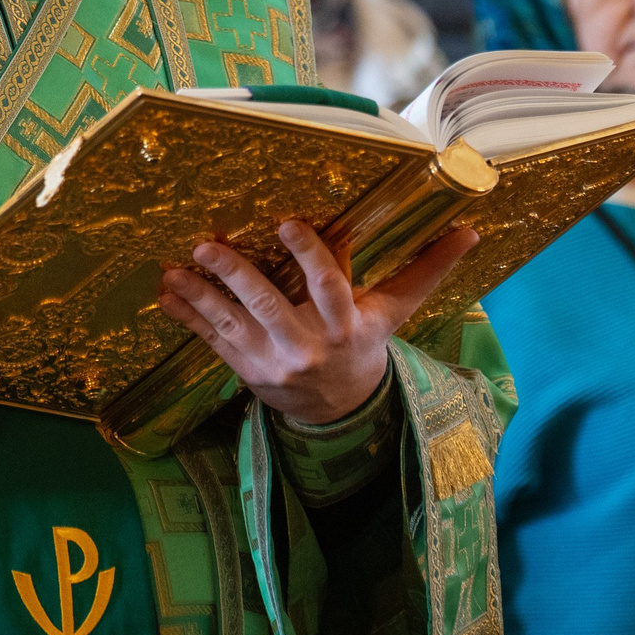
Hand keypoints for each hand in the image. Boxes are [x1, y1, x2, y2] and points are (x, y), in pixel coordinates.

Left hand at [158, 221, 478, 424]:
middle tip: (207, 245)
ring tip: (172, 267)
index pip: (328, 287)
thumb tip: (471, 230)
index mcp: (345, 327)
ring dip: (198, 294)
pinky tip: (163, 293)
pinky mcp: (244, 370)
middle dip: (235, 275)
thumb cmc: (366, 345)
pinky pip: (210, 341)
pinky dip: (185, 317)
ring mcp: (271, 361)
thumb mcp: (395, 313)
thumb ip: (425, 270)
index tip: (286, 222)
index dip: (308, 255)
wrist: (339, 412)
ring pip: (229, 323)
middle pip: (267, 306)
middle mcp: (305, 346)